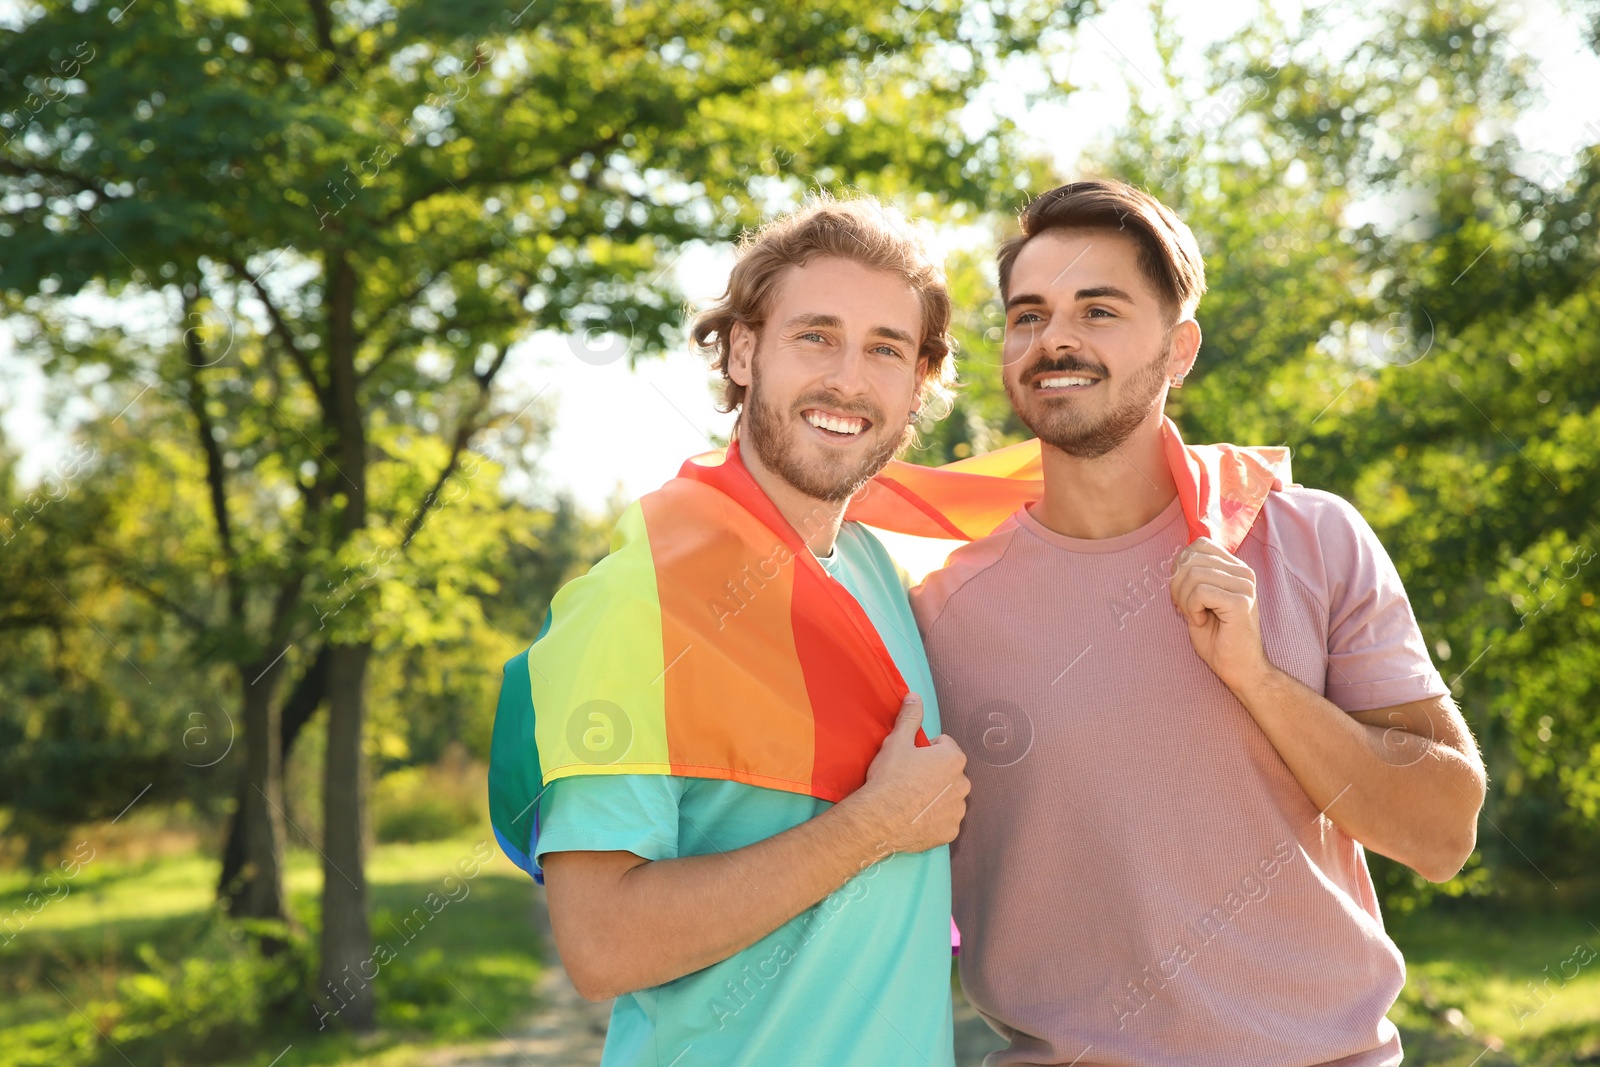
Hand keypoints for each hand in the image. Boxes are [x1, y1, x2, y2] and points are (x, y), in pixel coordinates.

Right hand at [848, 694, 968, 855]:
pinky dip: (933, 819)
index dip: (925, 750)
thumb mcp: (897, 741)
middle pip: (948, 772)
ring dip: (936, 797)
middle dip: (934, 774)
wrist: (879, 819)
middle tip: (909, 780)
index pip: (944, 745)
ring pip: (948, 797)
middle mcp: (963, 784)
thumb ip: (910, 718)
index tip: (910, 759)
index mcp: (953, 758)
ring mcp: (958, 810)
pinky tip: (915, 817)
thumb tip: (915, 697)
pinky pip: (944, 820)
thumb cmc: (889, 778)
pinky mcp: (950, 831)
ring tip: (911, 800)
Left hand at [1168, 537, 1272, 692]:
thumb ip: (1192, 575)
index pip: (1199, 545)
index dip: (1181, 566)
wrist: (1238, 668)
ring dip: (1184, 600)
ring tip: (1195, 616)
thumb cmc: (1216, 637)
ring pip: (1193, 574)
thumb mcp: (1198, 599)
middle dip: (1177, 585)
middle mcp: (1244, 573)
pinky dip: (1191, 609)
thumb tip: (1178, 558)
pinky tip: (1202, 622)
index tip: (1184, 593)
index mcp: (1235, 568)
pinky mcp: (1241, 602)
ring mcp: (1245, 586)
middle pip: (1191, 558)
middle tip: (1186, 609)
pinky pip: (1200, 592)